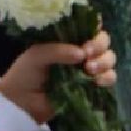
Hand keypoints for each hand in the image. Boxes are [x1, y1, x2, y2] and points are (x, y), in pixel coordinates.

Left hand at [0, 30, 116, 123]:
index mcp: (66, 38)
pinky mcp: (91, 86)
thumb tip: (82, 53)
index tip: (89, 33)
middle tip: (87, 53)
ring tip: (89, 69)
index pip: (88, 25)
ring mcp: (87, 68)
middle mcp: (80, 50)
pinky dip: (108, 77)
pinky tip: (97, 81)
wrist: (22, 104)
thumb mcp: (36, 55)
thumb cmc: (24, 74)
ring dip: (104, 61)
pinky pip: (109, 77)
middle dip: (99, 45)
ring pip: (109, 58)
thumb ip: (57, 51)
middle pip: (103, 40)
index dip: (94, 26)